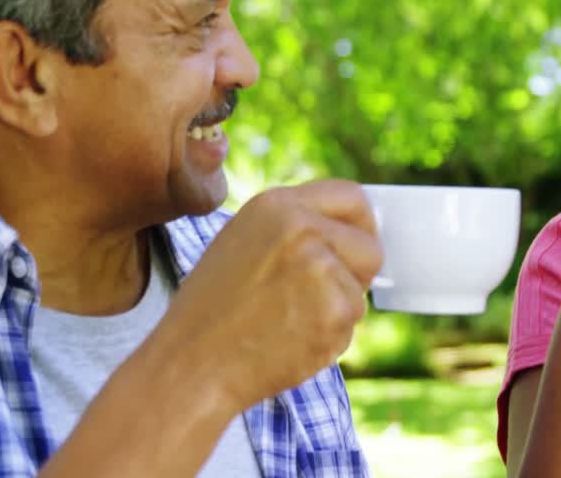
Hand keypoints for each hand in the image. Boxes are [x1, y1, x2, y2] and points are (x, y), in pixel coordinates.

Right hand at [152, 179, 382, 414]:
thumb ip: (293, 229)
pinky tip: (289, 342)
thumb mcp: (243, 243)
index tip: (360, 244)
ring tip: (287, 322)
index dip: (362, 225)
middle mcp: (302, 227)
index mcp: (276, 205)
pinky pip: (350, 323)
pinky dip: (329, 338)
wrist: (190, 365)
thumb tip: (349, 233)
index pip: (351, 197)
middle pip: (370, 245)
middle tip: (324, 296)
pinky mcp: (334, 309)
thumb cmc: (212, 311)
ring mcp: (320, 267)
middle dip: (357, 273)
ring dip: (337, 310)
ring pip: (360, 290)